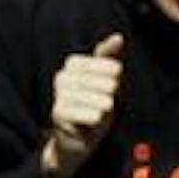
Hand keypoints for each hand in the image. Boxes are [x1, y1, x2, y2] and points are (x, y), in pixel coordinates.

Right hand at [42, 32, 122, 177]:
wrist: (78, 140)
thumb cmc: (94, 108)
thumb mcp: (106, 81)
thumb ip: (110, 58)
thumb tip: (119, 37)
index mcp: (73, 63)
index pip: (112, 66)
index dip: (117, 83)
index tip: (110, 91)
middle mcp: (63, 76)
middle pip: (109, 84)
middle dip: (112, 99)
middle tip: (103, 107)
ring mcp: (59, 95)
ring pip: (102, 101)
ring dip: (105, 113)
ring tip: (97, 116)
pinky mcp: (60, 114)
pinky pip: (93, 115)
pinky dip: (97, 123)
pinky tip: (91, 124)